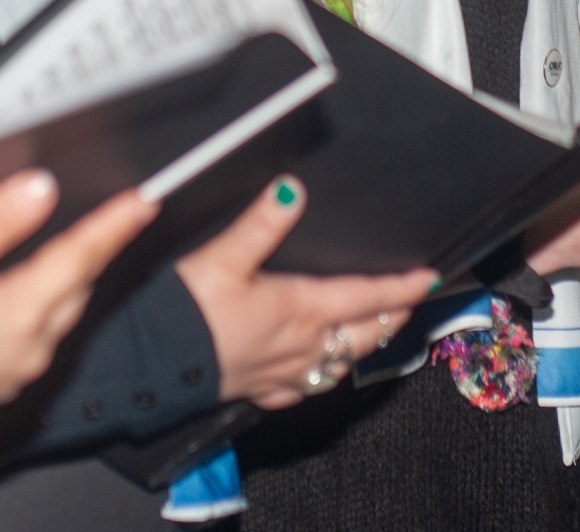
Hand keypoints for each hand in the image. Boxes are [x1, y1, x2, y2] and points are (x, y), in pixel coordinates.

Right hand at [0, 171, 153, 443]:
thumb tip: (41, 188)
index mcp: (22, 312)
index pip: (84, 255)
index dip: (115, 224)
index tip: (143, 202)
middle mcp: (25, 352)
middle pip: (75, 291)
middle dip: (89, 256)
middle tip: (106, 225)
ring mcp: (4, 377)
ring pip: (50, 323)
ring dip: (59, 290)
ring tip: (58, 259)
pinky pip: (22, 351)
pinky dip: (27, 323)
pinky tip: (4, 311)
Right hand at [175, 177, 434, 409]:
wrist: (150, 368)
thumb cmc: (186, 316)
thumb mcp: (225, 257)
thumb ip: (262, 224)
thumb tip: (292, 189)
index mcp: (300, 309)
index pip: (367, 297)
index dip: (402, 287)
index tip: (428, 278)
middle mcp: (301, 346)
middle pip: (364, 334)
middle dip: (392, 317)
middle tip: (411, 304)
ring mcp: (282, 373)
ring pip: (340, 363)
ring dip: (364, 345)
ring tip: (376, 333)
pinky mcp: (258, 390)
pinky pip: (304, 388)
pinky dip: (322, 375)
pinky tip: (316, 373)